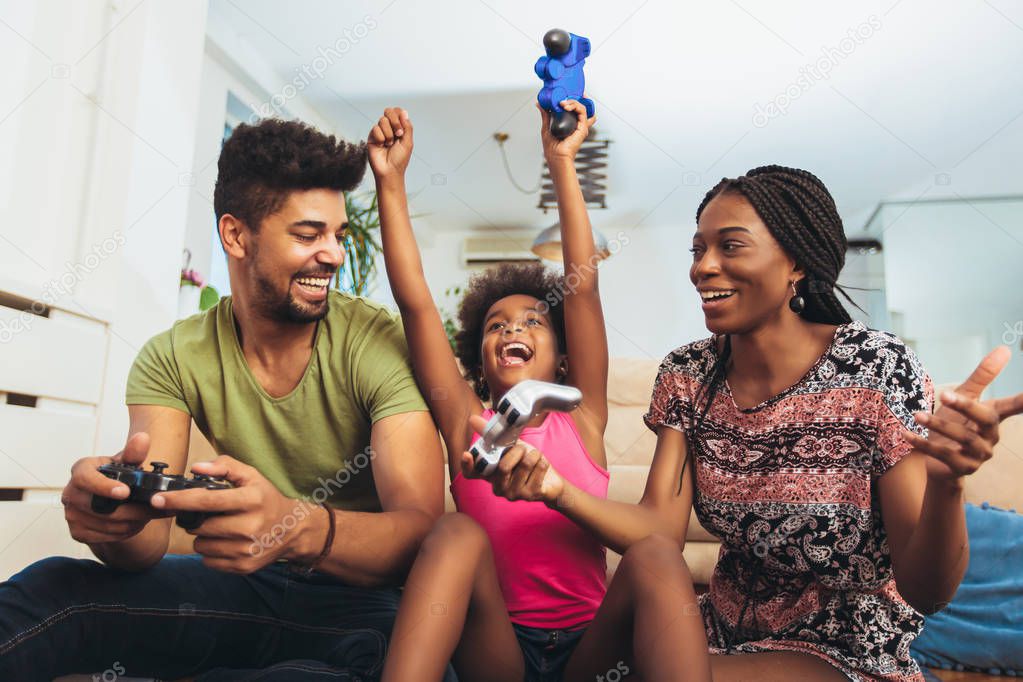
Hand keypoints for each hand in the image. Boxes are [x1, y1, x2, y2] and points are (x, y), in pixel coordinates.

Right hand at [62, 432, 172, 545]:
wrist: (104, 497)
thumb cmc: (114, 475)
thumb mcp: (124, 462)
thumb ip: (133, 453)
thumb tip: (142, 438)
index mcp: (81, 471)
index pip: (86, 479)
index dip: (104, 486)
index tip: (125, 492)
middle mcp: (71, 493)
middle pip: (102, 508)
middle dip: (135, 509)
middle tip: (158, 507)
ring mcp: (71, 514)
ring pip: (108, 525)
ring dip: (134, 522)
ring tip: (149, 515)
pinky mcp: (77, 532)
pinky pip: (105, 537)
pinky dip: (125, 532)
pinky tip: (136, 524)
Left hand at [151, 455, 320, 572]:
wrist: (293, 530)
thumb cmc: (266, 499)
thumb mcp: (252, 476)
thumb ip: (224, 467)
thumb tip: (196, 468)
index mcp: (251, 499)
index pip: (207, 500)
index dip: (179, 500)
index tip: (158, 500)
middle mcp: (250, 526)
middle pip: (200, 526)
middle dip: (197, 520)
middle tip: (211, 515)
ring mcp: (246, 549)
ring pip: (201, 545)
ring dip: (204, 537)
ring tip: (222, 529)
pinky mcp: (243, 566)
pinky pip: (208, 561)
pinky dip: (212, 551)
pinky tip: (227, 542)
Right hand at [368, 107, 413, 179]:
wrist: (389, 170)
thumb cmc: (400, 159)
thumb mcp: (408, 142)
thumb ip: (407, 126)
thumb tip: (404, 112)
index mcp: (399, 128)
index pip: (398, 112)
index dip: (399, 116)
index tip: (403, 128)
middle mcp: (389, 128)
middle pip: (389, 111)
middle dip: (395, 122)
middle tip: (398, 134)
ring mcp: (380, 131)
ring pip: (382, 120)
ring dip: (389, 134)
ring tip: (389, 144)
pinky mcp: (372, 136)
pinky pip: (375, 129)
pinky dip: (381, 138)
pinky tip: (381, 146)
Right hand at [461, 415, 564, 504]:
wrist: (549, 481)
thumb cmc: (525, 462)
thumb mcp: (509, 446)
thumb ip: (493, 434)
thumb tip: (472, 419)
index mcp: (490, 475)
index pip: (471, 473)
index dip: (467, 464)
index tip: (467, 454)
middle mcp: (498, 487)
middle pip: (504, 466)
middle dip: (517, 451)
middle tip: (523, 448)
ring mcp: (514, 494)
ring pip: (525, 465)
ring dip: (534, 454)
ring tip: (534, 456)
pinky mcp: (531, 495)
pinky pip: (539, 469)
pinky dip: (543, 461)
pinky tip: (541, 466)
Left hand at [539, 99, 595, 163]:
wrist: (556, 156)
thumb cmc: (552, 148)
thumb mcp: (546, 126)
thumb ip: (545, 115)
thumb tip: (539, 104)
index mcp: (571, 124)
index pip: (578, 110)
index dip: (576, 100)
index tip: (568, 93)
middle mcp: (577, 124)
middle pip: (583, 106)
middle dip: (578, 97)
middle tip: (569, 94)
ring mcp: (581, 126)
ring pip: (582, 106)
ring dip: (573, 101)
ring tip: (562, 103)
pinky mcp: (582, 127)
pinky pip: (582, 111)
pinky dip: (575, 105)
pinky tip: (565, 106)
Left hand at [904, 346, 1022, 482]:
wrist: (937, 461)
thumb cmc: (954, 423)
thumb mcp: (964, 397)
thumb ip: (982, 376)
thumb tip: (1005, 349)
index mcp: (993, 416)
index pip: (1013, 406)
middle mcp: (991, 436)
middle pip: (986, 419)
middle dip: (966, 406)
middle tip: (944, 394)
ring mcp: (979, 454)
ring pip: (963, 437)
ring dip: (938, 425)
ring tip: (917, 414)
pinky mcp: (962, 468)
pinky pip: (943, 455)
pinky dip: (923, 444)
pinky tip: (906, 434)